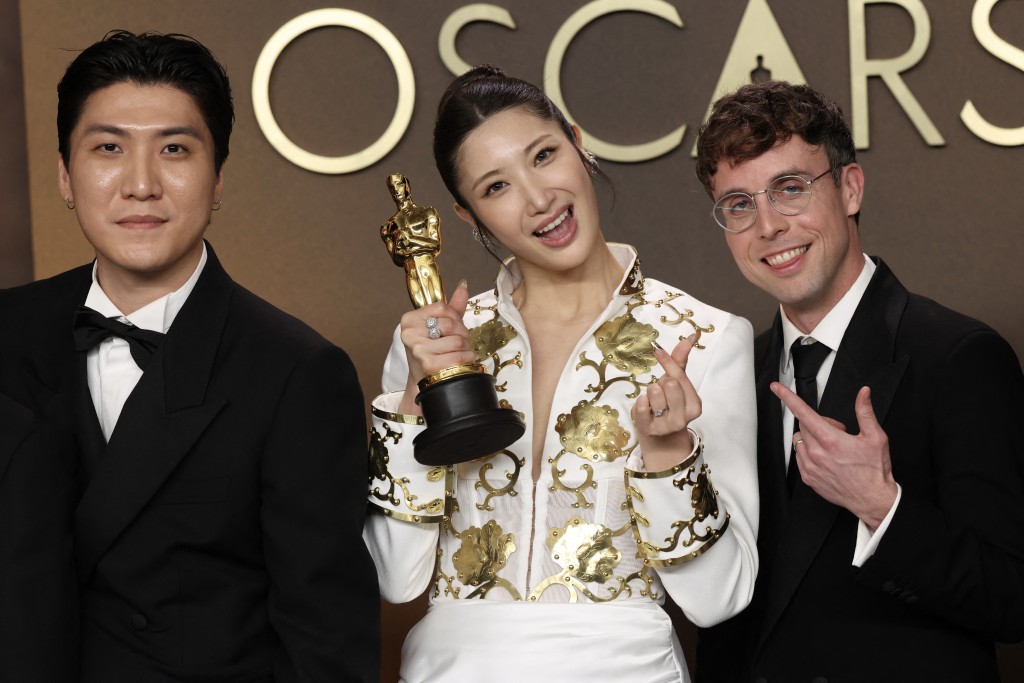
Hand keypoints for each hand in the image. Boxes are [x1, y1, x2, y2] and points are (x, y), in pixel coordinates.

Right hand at [398, 281, 476, 414]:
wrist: (426, 379)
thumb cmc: (433, 350)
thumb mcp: (439, 326)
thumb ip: (452, 307)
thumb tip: (463, 285)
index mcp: (409, 320)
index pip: (443, 308)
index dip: (455, 318)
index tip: (452, 327)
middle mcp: (409, 334)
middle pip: (451, 324)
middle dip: (461, 334)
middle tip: (457, 342)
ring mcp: (418, 349)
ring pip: (457, 340)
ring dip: (464, 348)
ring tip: (457, 353)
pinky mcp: (428, 364)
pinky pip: (458, 355)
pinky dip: (466, 358)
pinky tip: (461, 362)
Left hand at [632, 337, 701, 471]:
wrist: (658, 433)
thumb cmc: (668, 403)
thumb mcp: (676, 382)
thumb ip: (681, 360)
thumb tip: (692, 336)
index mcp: (695, 405)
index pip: (679, 376)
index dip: (667, 361)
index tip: (657, 350)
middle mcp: (684, 418)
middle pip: (668, 383)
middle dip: (660, 382)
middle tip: (660, 392)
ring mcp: (666, 425)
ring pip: (654, 392)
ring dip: (650, 392)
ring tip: (653, 402)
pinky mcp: (649, 429)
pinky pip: (641, 406)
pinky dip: (640, 401)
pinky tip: (645, 407)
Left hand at [771, 383, 897, 528]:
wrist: (872, 499)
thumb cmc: (874, 470)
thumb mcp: (875, 437)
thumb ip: (865, 411)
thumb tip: (863, 393)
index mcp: (831, 440)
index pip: (803, 413)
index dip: (787, 397)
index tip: (776, 388)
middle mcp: (816, 453)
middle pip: (804, 424)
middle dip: (819, 422)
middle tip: (838, 431)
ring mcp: (810, 466)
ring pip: (800, 439)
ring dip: (812, 437)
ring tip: (833, 446)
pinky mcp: (808, 477)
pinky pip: (799, 456)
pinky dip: (809, 452)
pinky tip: (827, 457)